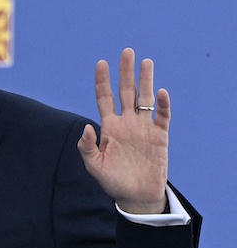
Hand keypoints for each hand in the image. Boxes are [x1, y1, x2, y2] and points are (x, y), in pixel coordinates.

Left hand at [76, 47, 169, 213]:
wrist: (136, 196)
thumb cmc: (113, 181)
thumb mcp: (94, 166)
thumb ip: (87, 147)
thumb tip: (86, 127)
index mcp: (109, 127)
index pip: (104, 98)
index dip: (103, 81)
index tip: (101, 63)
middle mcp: (126, 122)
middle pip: (126, 92)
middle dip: (126, 72)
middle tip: (127, 51)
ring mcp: (143, 127)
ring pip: (144, 99)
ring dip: (146, 80)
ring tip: (146, 62)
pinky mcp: (159, 136)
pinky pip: (161, 116)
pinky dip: (161, 105)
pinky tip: (159, 92)